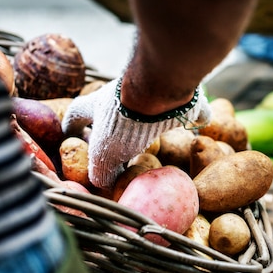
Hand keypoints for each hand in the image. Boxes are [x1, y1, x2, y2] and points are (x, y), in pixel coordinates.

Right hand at [62, 78, 210, 187]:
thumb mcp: (104, 154)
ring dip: (149, 122)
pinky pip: (186, 104)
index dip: (72, 127)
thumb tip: (105, 184)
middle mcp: (122, 95)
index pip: (76, 114)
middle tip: (120, 150)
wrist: (160, 88)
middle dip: (114, 128)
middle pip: (113, 111)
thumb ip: (101, 172)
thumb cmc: (125, 121)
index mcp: (98, 105)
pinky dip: (192, 114)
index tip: (73, 136)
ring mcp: (152, 91)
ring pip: (148, 107)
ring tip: (153, 145)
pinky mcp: (181, 94)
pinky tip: (199, 126)